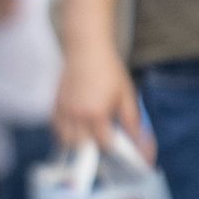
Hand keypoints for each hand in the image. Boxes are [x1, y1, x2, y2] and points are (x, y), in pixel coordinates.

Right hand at [52, 36, 140, 157]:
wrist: (87, 50)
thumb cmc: (109, 70)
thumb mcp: (126, 96)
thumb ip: (132, 122)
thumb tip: (142, 142)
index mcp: (97, 114)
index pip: (104, 144)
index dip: (113, 147)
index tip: (118, 145)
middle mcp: (78, 115)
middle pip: (83, 147)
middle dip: (95, 148)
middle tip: (104, 141)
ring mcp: (64, 111)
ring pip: (66, 141)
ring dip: (78, 143)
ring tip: (89, 136)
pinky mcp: (56, 105)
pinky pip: (56, 128)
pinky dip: (64, 133)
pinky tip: (75, 128)